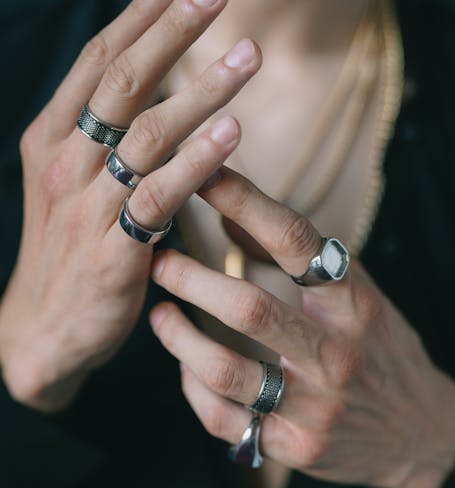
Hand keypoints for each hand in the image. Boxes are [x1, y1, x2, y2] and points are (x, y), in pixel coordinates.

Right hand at [0, 0, 260, 412]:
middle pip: (122, 82)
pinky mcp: (112, 249)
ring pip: (146, 132)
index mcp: (52, 138)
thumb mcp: (74, 186)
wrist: (45, 328)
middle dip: (172, 32)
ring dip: (202, 90)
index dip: (143, 19)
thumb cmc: (70, 252)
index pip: (99, 62)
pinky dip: (197, 161)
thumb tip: (156, 93)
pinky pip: (158, 195)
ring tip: (248, 60)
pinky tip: (232, 133)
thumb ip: (106, 140)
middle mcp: (64, 162)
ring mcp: (86, 205)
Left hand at [149, 167, 454, 487]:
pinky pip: (224, 418)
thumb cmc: (380, 352)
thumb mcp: (357, 298)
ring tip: (159, 314)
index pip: (295, 241)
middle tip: (158, 261)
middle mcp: (337, 354)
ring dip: (178, 338)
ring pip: (225, 370)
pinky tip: (185, 367)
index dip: (244, 202)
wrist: (421, 432)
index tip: (203, 175)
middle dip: (190, 279)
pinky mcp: (294, 447)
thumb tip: (230, 212)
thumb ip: (300, 260)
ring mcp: (315, 407)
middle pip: (249, 309)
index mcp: (355, 305)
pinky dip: (194, 388)